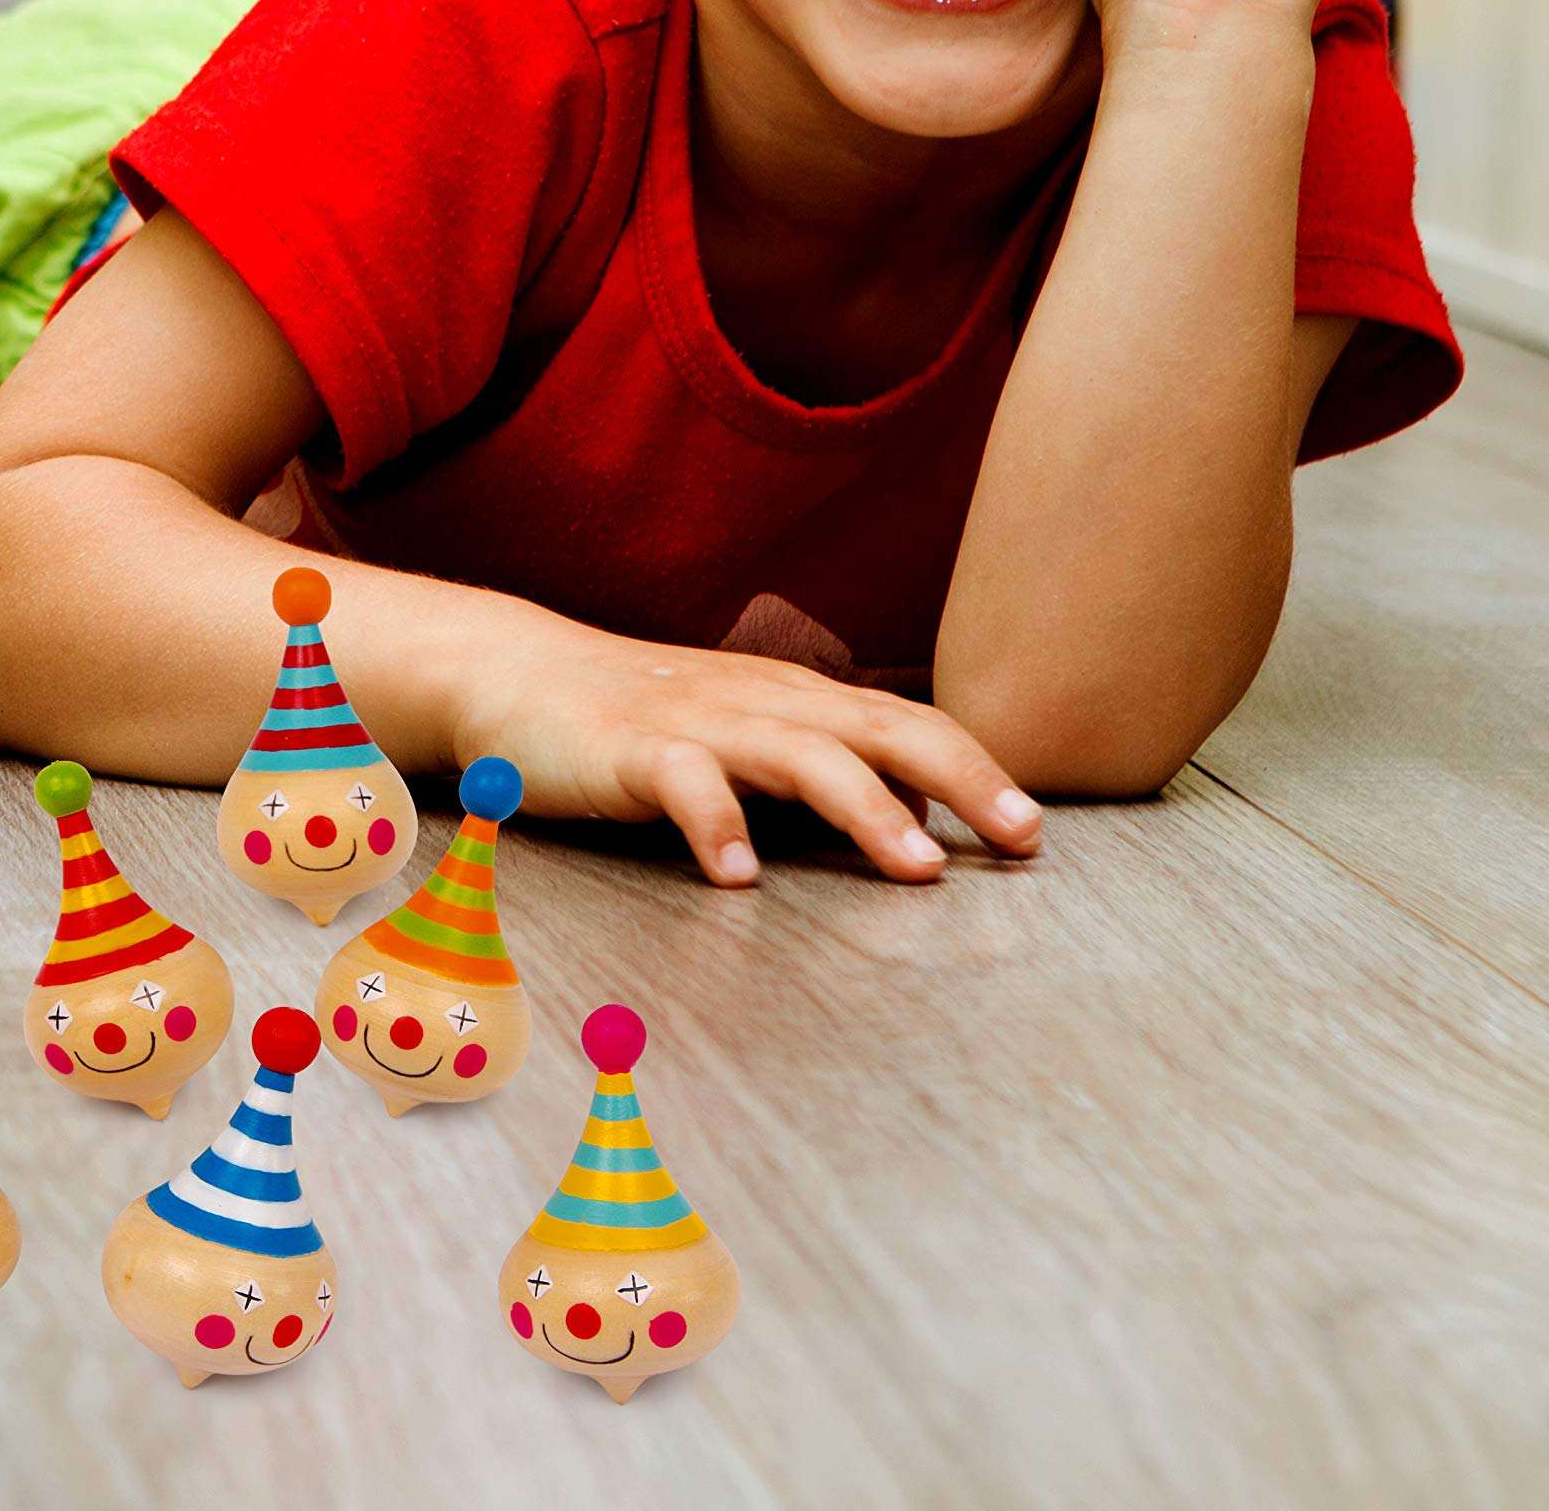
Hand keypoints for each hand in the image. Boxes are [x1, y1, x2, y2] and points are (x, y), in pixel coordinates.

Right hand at [454, 631, 1042, 883]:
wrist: (515, 672)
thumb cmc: (639, 719)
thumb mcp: (744, 738)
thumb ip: (822, 772)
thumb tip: (918, 821)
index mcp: (794, 700)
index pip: (905, 724)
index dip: (974, 768)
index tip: (1034, 828)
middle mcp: (761, 702)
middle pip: (878, 728)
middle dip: (958, 777)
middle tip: (1021, 837)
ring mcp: (696, 723)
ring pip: (798, 754)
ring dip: (864, 808)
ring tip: (917, 866)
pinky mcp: (628, 751)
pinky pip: (682, 784)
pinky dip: (715, 825)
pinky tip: (738, 877)